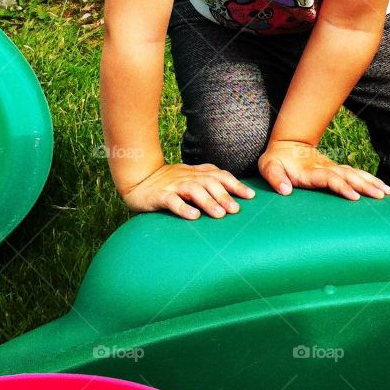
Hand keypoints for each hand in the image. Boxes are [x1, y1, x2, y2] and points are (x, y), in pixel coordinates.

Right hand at [121, 162, 255, 219]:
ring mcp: (174, 186)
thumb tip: (233, 189)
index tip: (250, 196)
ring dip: (208, 202)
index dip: (236, 184)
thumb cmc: (169, 181)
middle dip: (224, 196)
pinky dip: (183, 208)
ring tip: (220, 214)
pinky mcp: (159, 196)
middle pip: (209, 183)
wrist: (138, 178)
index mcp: (197, 173)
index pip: (220, 175)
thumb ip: (208, 179)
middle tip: (236, 210)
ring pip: (194, 191)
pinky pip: (172, 201)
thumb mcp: (191, 176)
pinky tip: (193, 216)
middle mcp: (188, 177)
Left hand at [257, 139, 389, 200]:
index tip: (354, 197)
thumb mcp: (268, 167)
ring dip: (371, 182)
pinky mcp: (337, 170)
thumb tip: (285, 191)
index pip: (330, 179)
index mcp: (311, 171)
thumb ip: (275, 178)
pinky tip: (383, 187)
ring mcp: (333, 168)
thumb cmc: (276, 160)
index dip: (342, 187)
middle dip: (365, 186)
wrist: (287, 144)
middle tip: (380, 196)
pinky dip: (371, 180)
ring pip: (356, 174)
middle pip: (348, 176)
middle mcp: (326, 169)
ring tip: (387, 192)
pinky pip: (357, 174)